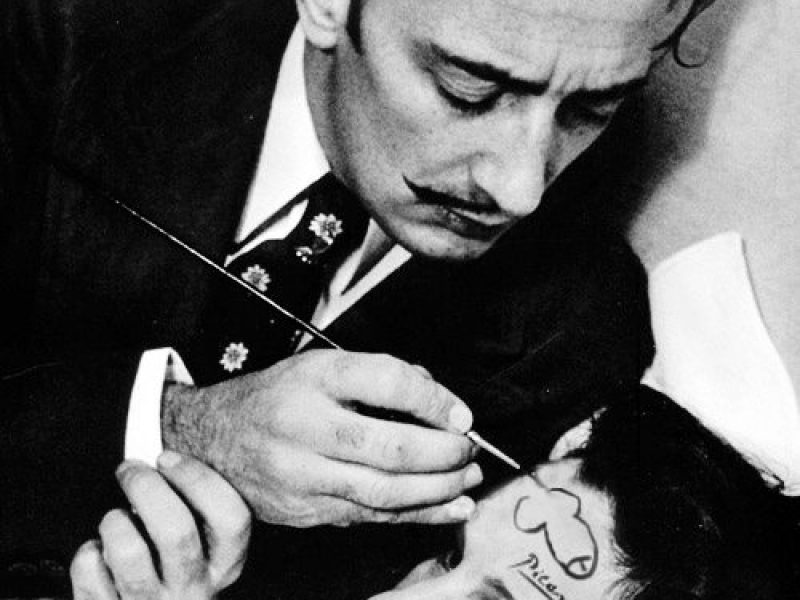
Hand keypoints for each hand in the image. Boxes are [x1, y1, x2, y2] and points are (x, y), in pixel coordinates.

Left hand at [70, 452, 250, 599]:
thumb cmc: (172, 572)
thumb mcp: (202, 547)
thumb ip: (195, 508)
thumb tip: (164, 455)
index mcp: (223, 565)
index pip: (231, 518)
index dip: (198, 479)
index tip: (168, 458)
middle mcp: (193, 588)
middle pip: (176, 531)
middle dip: (146, 487)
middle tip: (130, 470)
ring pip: (130, 554)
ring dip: (115, 522)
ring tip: (115, 518)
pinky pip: (91, 574)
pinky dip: (88, 554)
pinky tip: (99, 552)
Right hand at [163, 350, 481, 526]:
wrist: (213, 440)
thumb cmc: (277, 397)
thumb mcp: (320, 366)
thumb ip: (378, 375)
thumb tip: (437, 399)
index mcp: (313, 378)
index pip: (385, 382)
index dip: (434, 399)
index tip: (462, 414)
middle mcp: (304, 426)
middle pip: (389, 448)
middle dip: (444, 453)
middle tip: (470, 450)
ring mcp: (302, 475)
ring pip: (384, 491)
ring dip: (439, 489)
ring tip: (469, 478)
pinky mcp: (306, 510)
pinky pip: (371, 517)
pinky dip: (419, 515)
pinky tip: (452, 508)